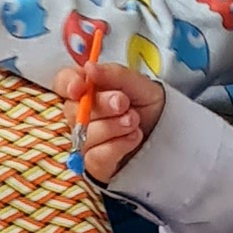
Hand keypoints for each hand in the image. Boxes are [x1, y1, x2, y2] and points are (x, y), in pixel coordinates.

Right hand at [53, 57, 164, 186]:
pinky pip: (95, 156)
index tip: (81, 87)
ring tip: (134, 121)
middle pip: (73, 111)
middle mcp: (80, 115)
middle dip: (101, 105)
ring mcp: (86, 140)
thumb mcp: (138, 83)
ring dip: (113, 126)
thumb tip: (89, 67)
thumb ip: (113, 74)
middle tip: (123, 102)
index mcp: (86, 90)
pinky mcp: (95, 164)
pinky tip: (133, 138)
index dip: (68, 84)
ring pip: (85, 134)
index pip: (63, 83)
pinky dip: (117, 146)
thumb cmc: (148, 104)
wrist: (169, 132)